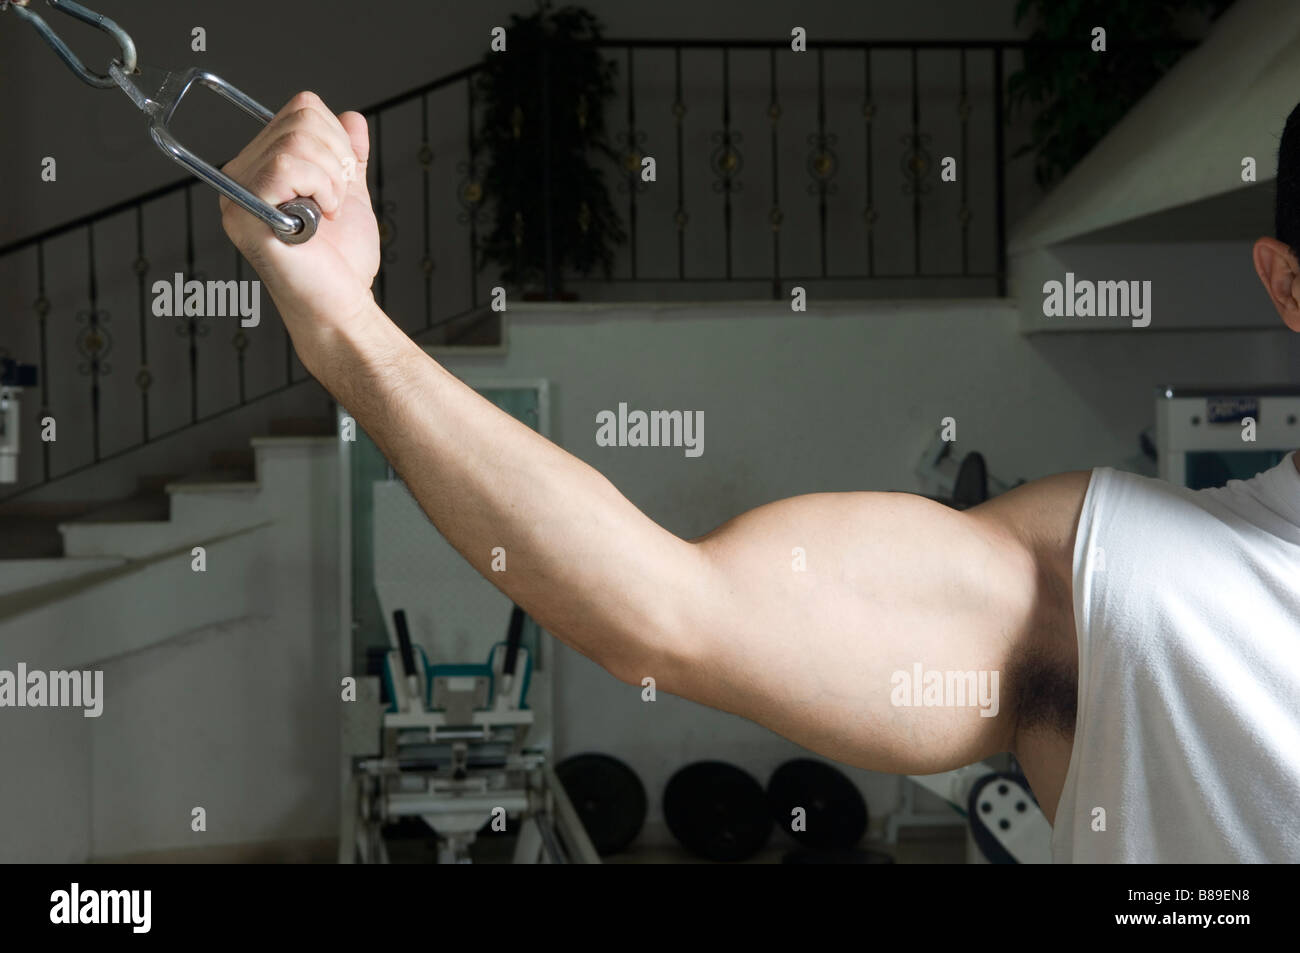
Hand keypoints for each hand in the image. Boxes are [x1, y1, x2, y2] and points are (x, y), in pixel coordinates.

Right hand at [219, 92, 379, 357]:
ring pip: (296, 140)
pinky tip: (317, 220)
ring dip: (331, 180)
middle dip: (338, 159)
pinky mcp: (244, 212)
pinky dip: (320, 189)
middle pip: (301, 118)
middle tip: (334, 203)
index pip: (301, 109)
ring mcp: (238, 193)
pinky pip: (287, 166)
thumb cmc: (341, 265)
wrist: (340, 306)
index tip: (341, 184)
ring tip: (325, 213)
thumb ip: (348, 157)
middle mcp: (241, 175)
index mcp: (262, 167)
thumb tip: (352, 118)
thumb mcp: (351, 197)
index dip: (337, 138)